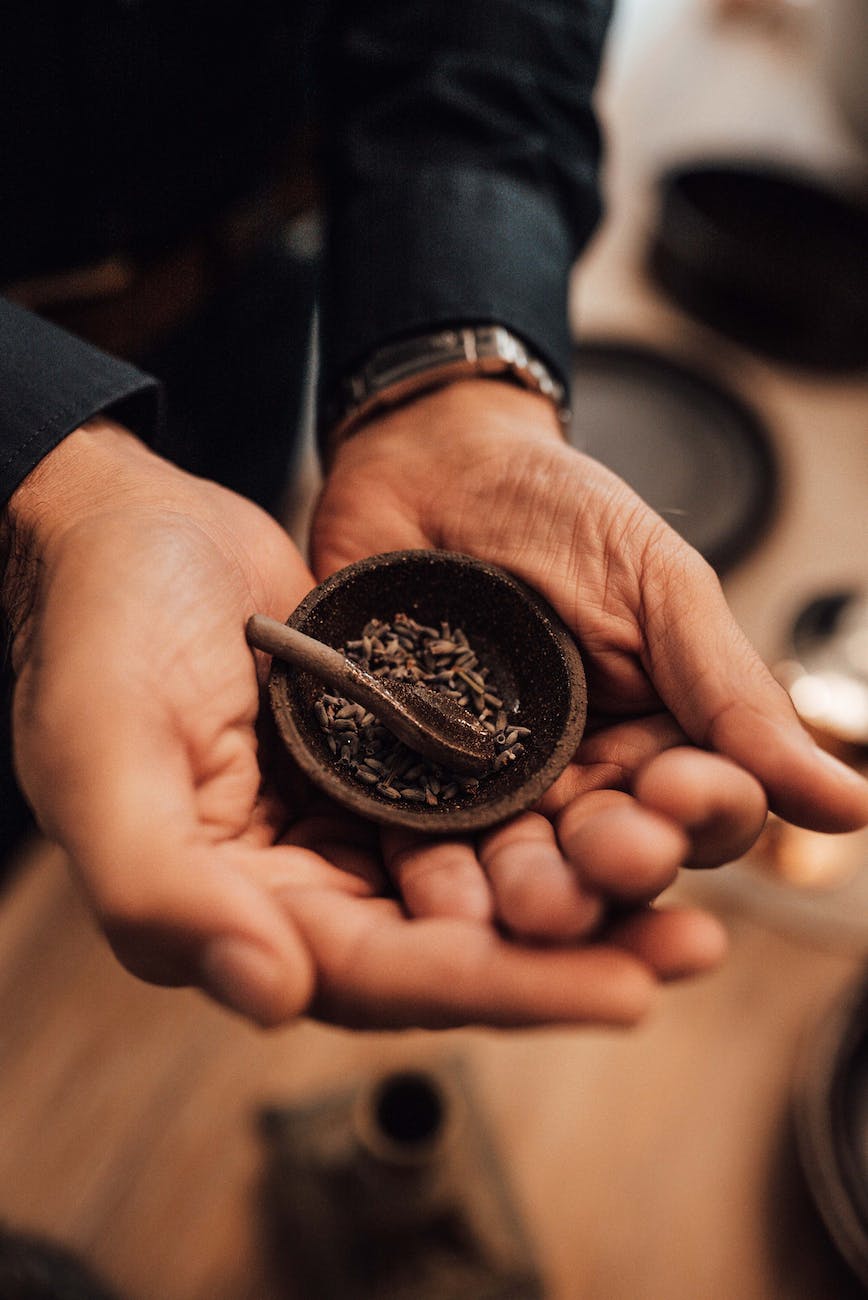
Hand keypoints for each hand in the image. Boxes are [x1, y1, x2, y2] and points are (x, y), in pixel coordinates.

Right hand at [1, 418, 719, 1030]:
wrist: (129, 525)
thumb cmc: (99, 627)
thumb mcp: (100, 750)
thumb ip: (160, 887)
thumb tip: (272, 996)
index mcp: (225, 907)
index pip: (374, 976)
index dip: (498, 990)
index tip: (622, 995)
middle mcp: (292, 886)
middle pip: (448, 949)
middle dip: (570, 959)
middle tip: (691, 951)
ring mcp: (341, 825)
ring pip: (474, 887)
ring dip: (577, 895)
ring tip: (686, 894)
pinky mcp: (377, 765)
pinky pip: (472, 811)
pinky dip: (543, 820)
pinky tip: (621, 812)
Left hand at [311, 379, 867, 940]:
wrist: (430, 461)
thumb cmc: (559, 512)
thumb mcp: (660, 589)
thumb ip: (733, 694)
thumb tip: (851, 804)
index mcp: (655, 745)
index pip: (702, 815)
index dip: (701, 811)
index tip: (681, 789)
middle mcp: (574, 785)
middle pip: (606, 859)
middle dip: (611, 866)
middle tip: (608, 861)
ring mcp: (482, 790)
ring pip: (513, 865)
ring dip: (524, 891)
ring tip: (522, 906)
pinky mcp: (395, 782)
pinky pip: (411, 839)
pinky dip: (423, 870)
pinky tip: (433, 895)